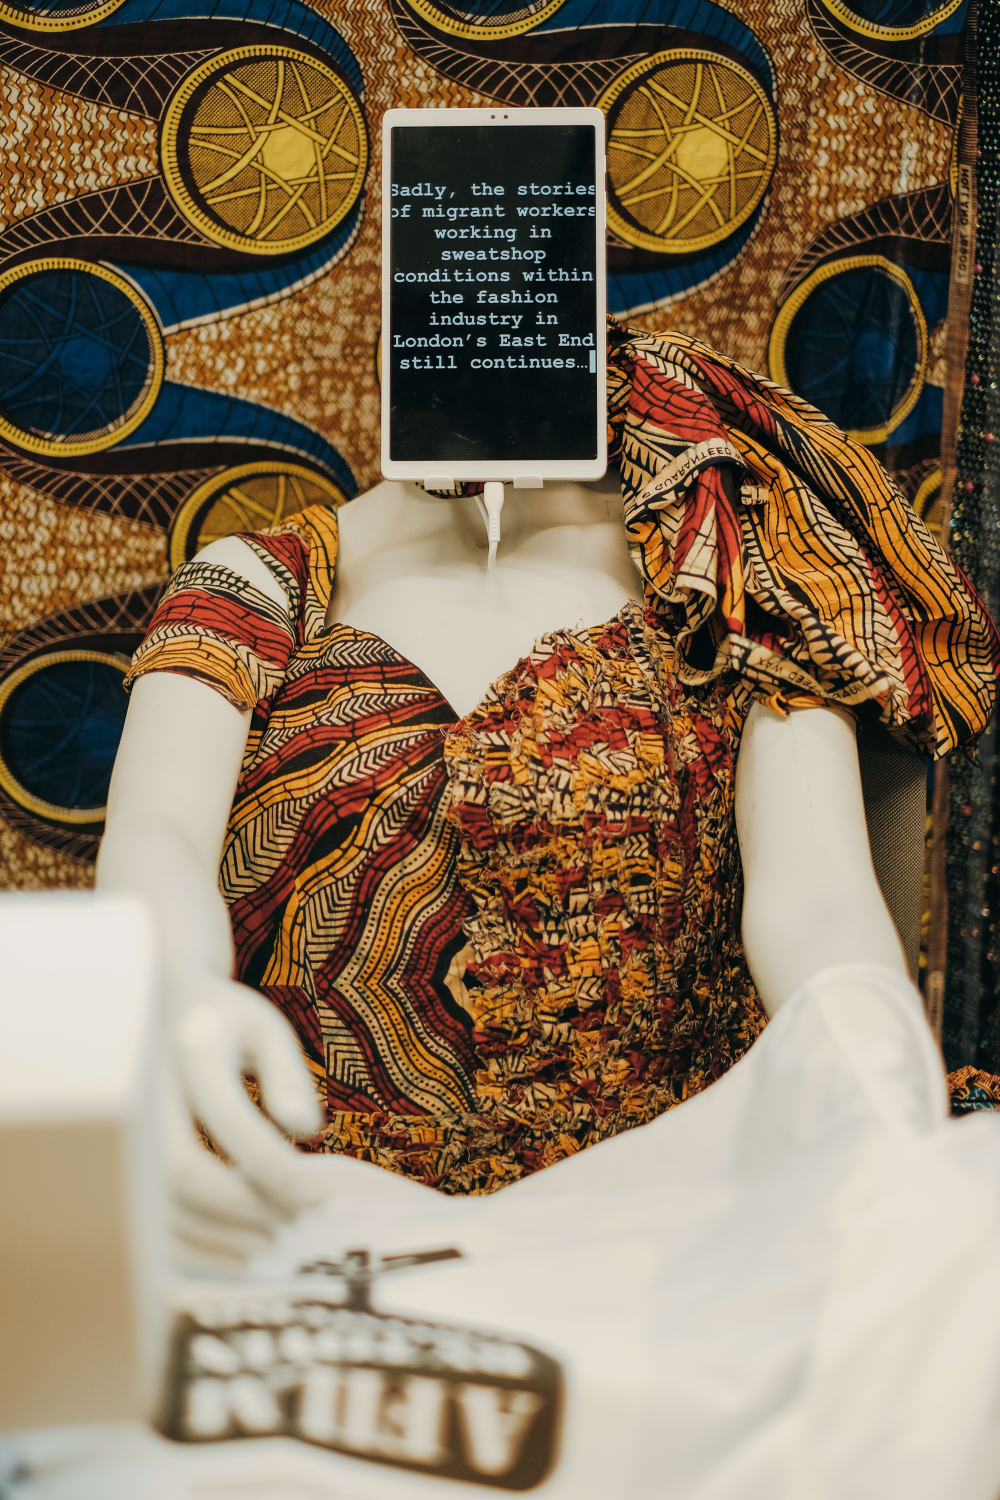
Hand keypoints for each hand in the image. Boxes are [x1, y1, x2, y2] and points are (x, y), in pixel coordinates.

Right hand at [163, 972, 325, 1268]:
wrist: (173, 1011)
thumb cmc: (233, 1024)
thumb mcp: (270, 1031)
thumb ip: (288, 1077)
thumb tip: (306, 1132)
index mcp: (194, 1056)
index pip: (231, 1125)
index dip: (276, 1169)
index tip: (321, 1196)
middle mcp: (154, 1097)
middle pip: (185, 1171)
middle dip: (247, 1208)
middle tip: (299, 1220)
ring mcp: (138, 1133)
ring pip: (166, 1203)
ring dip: (223, 1234)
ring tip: (278, 1236)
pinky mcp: (136, 1160)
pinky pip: (156, 1216)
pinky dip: (198, 1245)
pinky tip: (242, 1251)